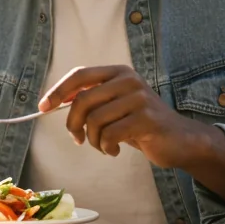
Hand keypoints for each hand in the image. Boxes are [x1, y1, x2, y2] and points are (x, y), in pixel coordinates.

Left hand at [41, 64, 224, 167]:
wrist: (181, 140)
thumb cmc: (141, 124)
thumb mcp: (115, 106)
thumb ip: (91, 100)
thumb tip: (53, 102)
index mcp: (118, 72)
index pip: (79, 75)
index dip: (58, 91)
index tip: (42, 107)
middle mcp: (128, 80)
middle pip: (83, 100)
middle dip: (73, 124)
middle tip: (78, 139)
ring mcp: (139, 98)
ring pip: (94, 121)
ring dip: (92, 140)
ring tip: (103, 146)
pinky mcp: (146, 119)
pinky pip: (109, 135)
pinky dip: (106, 148)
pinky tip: (115, 151)